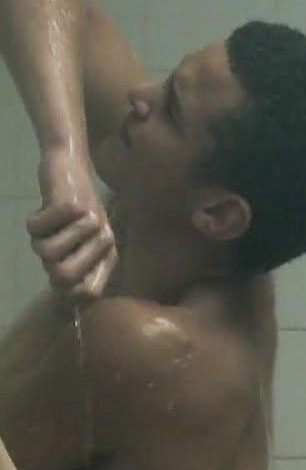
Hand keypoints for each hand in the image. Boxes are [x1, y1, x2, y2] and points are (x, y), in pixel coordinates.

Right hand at [30, 151, 116, 302]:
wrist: (71, 169)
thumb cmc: (73, 213)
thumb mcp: (78, 244)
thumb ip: (76, 270)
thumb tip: (70, 300)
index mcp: (106, 256)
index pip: (88, 293)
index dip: (68, 292)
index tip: (60, 276)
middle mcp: (103, 241)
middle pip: (63, 277)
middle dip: (48, 264)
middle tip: (58, 244)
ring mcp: (89, 222)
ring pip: (46, 252)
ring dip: (40, 238)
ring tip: (54, 225)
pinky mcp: (71, 204)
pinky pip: (37, 227)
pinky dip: (35, 219)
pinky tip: (46, 208)